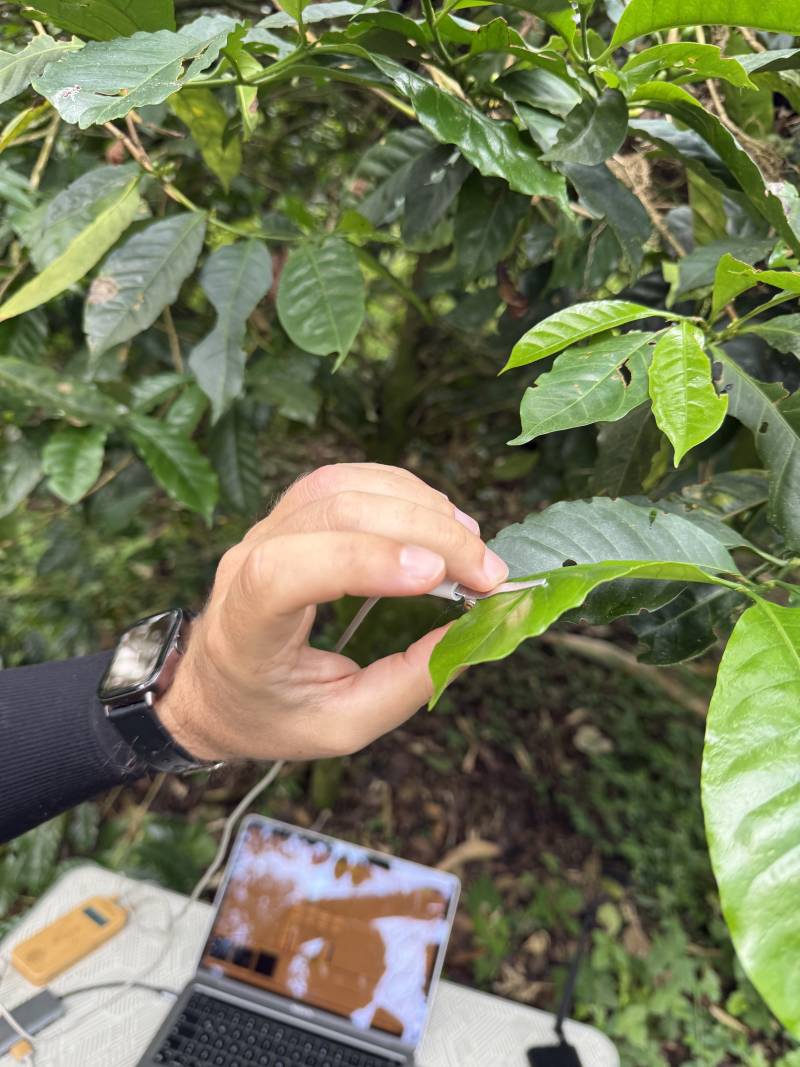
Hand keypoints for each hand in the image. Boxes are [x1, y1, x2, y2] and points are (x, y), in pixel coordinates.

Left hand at [155, 463, 508, 761]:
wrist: (212, 688)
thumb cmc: (270, 714)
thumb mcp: (342, 724)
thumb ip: (406, 684)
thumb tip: (473, 634)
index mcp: (246, 625)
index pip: (285, 570)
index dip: (360, 561)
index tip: (434, 578)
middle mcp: (246, 561)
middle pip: (333, 513)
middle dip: (425, 533)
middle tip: (488, 573)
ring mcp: (266, 528)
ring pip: (342, 485)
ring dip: (418, 505)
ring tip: (472, 542)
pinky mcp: (289, 514)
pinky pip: (345, 479)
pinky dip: (401, 490)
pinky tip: (440, 517)